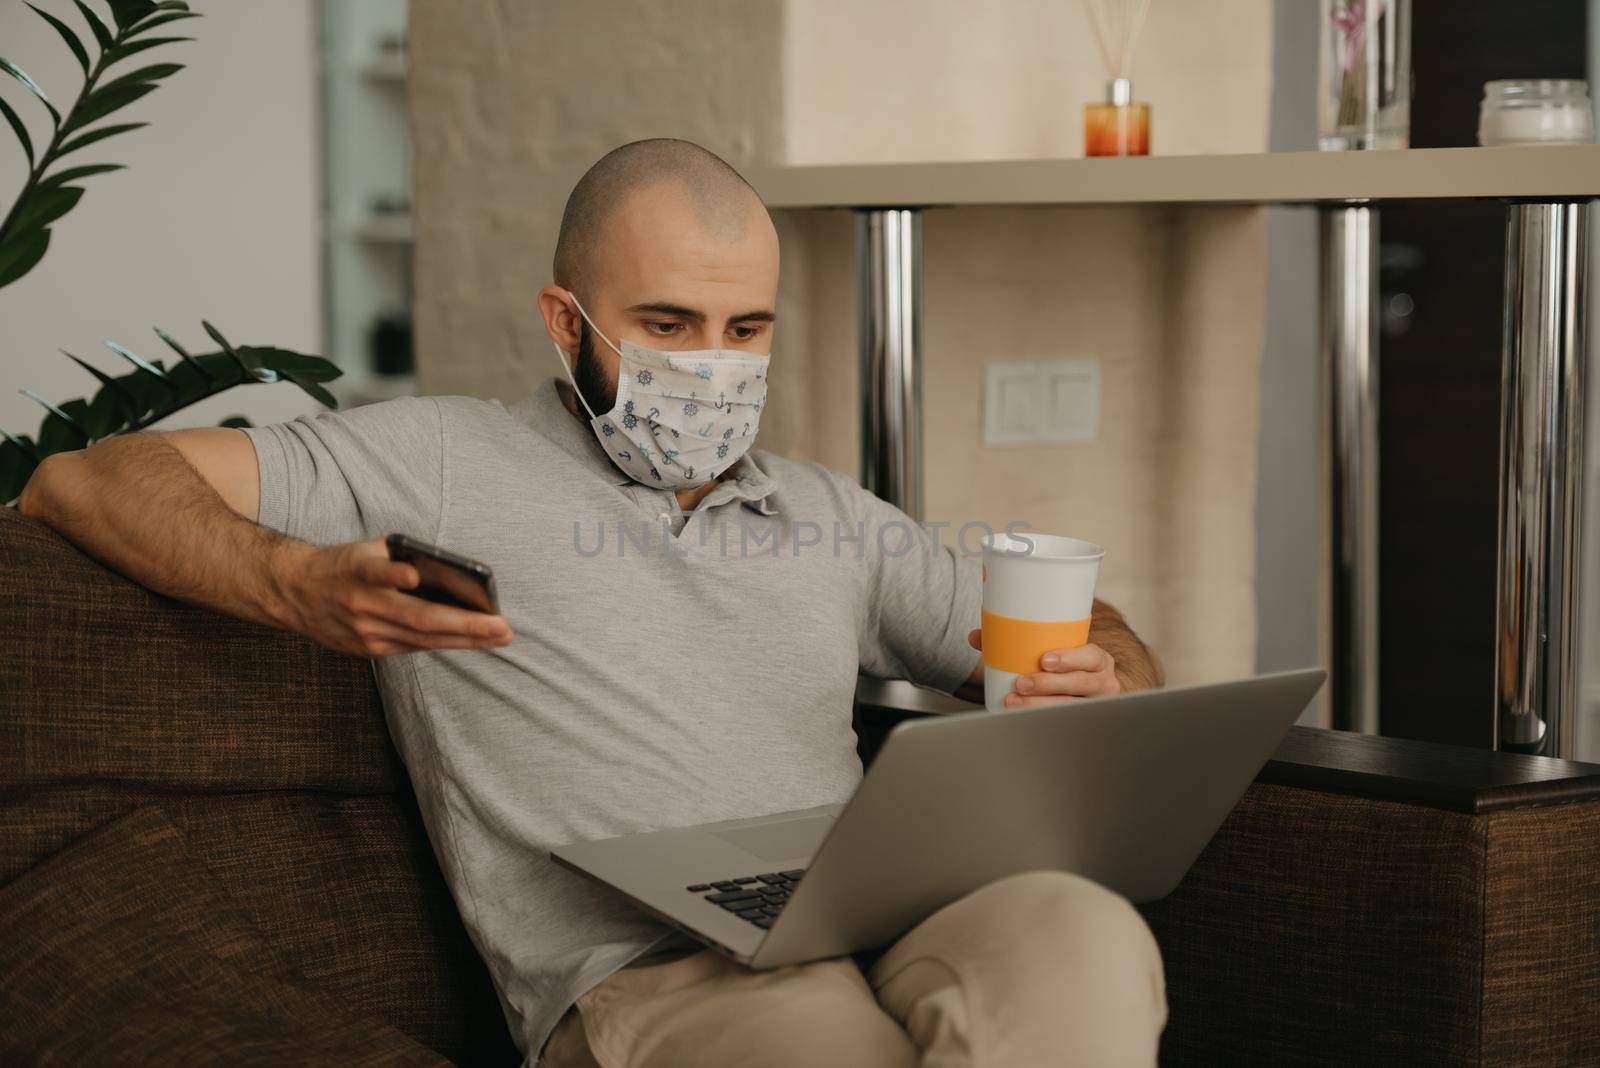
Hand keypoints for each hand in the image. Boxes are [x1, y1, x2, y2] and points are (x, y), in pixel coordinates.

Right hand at [273, 537, 513, 657]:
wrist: (293, 593)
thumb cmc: (341, 565)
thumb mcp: (364, 550)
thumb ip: (399, 557)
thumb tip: (447, 567)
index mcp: (356, 571)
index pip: (375, 572)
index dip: (393, 574)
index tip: (414, 575)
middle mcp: (360, 604)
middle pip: (418, 618)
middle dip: (465, 625)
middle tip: (502, 627)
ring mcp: (364, 632)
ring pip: (421, 639)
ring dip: (464, 639)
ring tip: (499, 636)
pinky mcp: (366, 649)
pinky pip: (413, 647)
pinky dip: (445, 642)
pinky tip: (474, 641)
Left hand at [966, 630, 1120, 707]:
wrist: (1086, 694)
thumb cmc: (1065, 668)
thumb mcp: (1052, 652)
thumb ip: (1014, 641)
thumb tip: (976, 637)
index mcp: (1097, 660)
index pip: (1091, 656)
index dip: (1071, 658)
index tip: (1045, 660)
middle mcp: (1102, 683)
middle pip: (1079, 684)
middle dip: (1048, 685)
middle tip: (1020, 683)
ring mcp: (1096, 706)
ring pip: (1071, 707)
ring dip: (1041, 705)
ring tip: (1014, 702)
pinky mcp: (1085, 722)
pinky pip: (1067, 724)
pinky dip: (1046, 722)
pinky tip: (1027, 722)